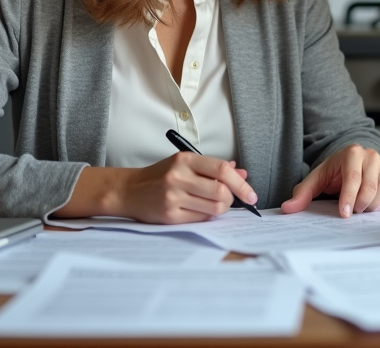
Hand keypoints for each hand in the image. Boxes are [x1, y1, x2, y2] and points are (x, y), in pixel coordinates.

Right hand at [57, 154, 257, 223]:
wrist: (128, 190)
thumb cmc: (160, 176)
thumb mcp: (185, 164)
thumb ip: (214, 168)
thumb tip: (242, 173)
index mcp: (185, 160)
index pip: (222, 170)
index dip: (241, 183)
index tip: (251, 194)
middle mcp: (178, 177)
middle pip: (221, 192)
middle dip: (232, 199)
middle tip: (230, 200)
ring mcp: (173, 198)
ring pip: (214, 209)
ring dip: (222, 209)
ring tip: (215, 205)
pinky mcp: (169, 216)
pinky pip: (201, 220)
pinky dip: (207, 216)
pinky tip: (201, 210)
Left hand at [281, 145, 379, 217]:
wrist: (354, 161)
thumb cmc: (335, 171)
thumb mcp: (317, 179)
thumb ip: (303, 193)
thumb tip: (288, 208)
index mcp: (352, 153)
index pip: (353, 179)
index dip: (349, 199)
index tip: (344, 214)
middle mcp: (371, 156)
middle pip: (370, 188)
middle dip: (360, 205)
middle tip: (351, 211)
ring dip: (370, 205)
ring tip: (359, 206)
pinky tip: (371, 201)